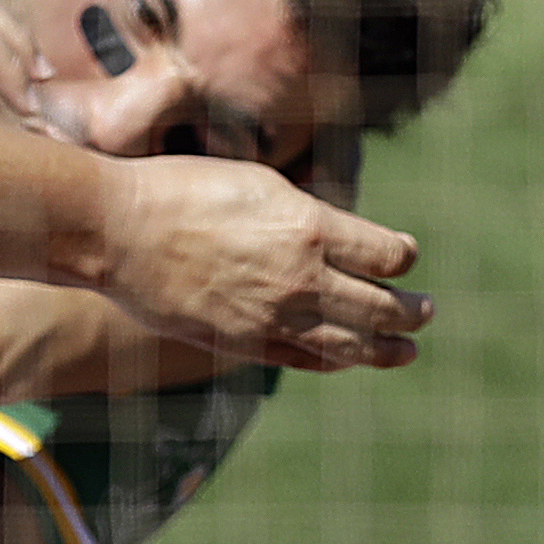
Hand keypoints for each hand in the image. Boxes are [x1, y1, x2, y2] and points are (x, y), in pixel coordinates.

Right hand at [98, 155, 431, 372]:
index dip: (403, 257)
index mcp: (311, 228)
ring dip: (387, 348)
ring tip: (407, 349)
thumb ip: (306, 216)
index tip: (405, 256)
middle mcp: (301, 279)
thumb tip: (338, 238)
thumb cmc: (183, 190)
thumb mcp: (259, 184)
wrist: (118, 229)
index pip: (388, 255)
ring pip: (352, 345)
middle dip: (411, 310)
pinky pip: (305, 358)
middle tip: (425, 311)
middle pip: (382, 306)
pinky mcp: (243, 344)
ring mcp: (273, 318)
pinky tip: (349, 357)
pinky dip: (335, 360)